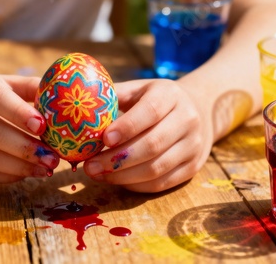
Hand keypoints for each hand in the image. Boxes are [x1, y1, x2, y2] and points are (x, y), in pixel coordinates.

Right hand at [0, 73, 59, 182]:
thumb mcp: (5, 84)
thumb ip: (32, 89)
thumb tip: (66, 97)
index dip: (19, 113)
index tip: (43, 126)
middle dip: (26, 149)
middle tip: (53, 159)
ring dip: (20, 167)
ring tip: (45, 170)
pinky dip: (6, 176)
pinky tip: (26, 174)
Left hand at [83, 79, 212, 192]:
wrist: (198, 111)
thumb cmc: (155, 100)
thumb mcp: (137, 90)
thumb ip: (112, 97)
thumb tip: (76, 109)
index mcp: (170, 95)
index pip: (150, 111)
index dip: (126, 127)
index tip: (103, 139)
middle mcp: (187, 119)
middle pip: (152, 145)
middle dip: (117, 159)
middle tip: (89, 167)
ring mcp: (193, 146)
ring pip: (156, 168)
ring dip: (122, 176)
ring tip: (98, 175)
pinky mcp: (192, 168)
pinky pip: (161, 183)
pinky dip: (135, 185)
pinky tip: (116, 180)